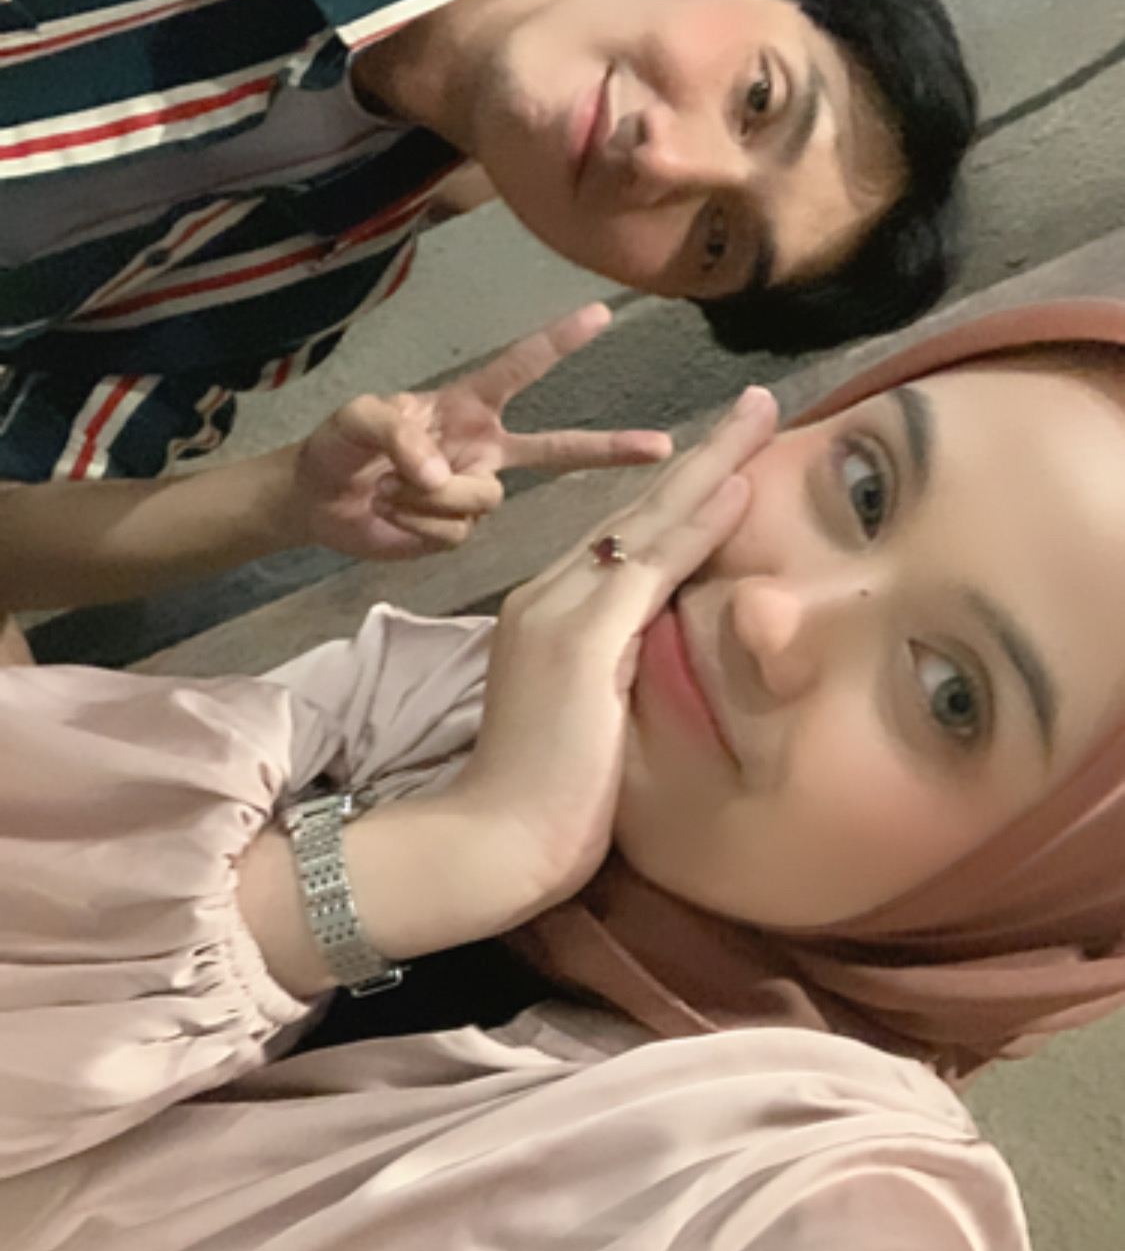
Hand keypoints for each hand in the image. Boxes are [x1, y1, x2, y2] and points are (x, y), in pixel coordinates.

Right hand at [241, 387, 776, 996]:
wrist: (490, 846)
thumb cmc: (543, 805)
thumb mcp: (592, 721)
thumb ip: (620, 675)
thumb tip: (664, 657)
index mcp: (550, 615)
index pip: (626, 540)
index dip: (682, 496)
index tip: (731, 460)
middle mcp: (548, 598)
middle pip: (638, 513)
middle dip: (705, 457)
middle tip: (758, 404)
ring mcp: (561, 614)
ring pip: (647, 524)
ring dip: (711, 467)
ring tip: (758, 418)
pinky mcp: (581, 642)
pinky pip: (651, 569)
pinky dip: (697, 527)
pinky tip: (738, 490)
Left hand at [286, 304, 671, 560]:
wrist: (316, 501)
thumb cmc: (338, 445)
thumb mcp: (357, 419)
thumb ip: (398, 433)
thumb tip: (439, 474)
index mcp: (466, 405)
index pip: (520, 367)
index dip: (559, 341)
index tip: (601, 312)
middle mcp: (483, 447)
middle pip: (558, 449)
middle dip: (610, 448)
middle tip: (664, 446)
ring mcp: (473, 492)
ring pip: (481, 499)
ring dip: (427, 498)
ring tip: (390, 490)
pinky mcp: (457, 532)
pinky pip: (453, 530)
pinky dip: (417, 524)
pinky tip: (394, 516)